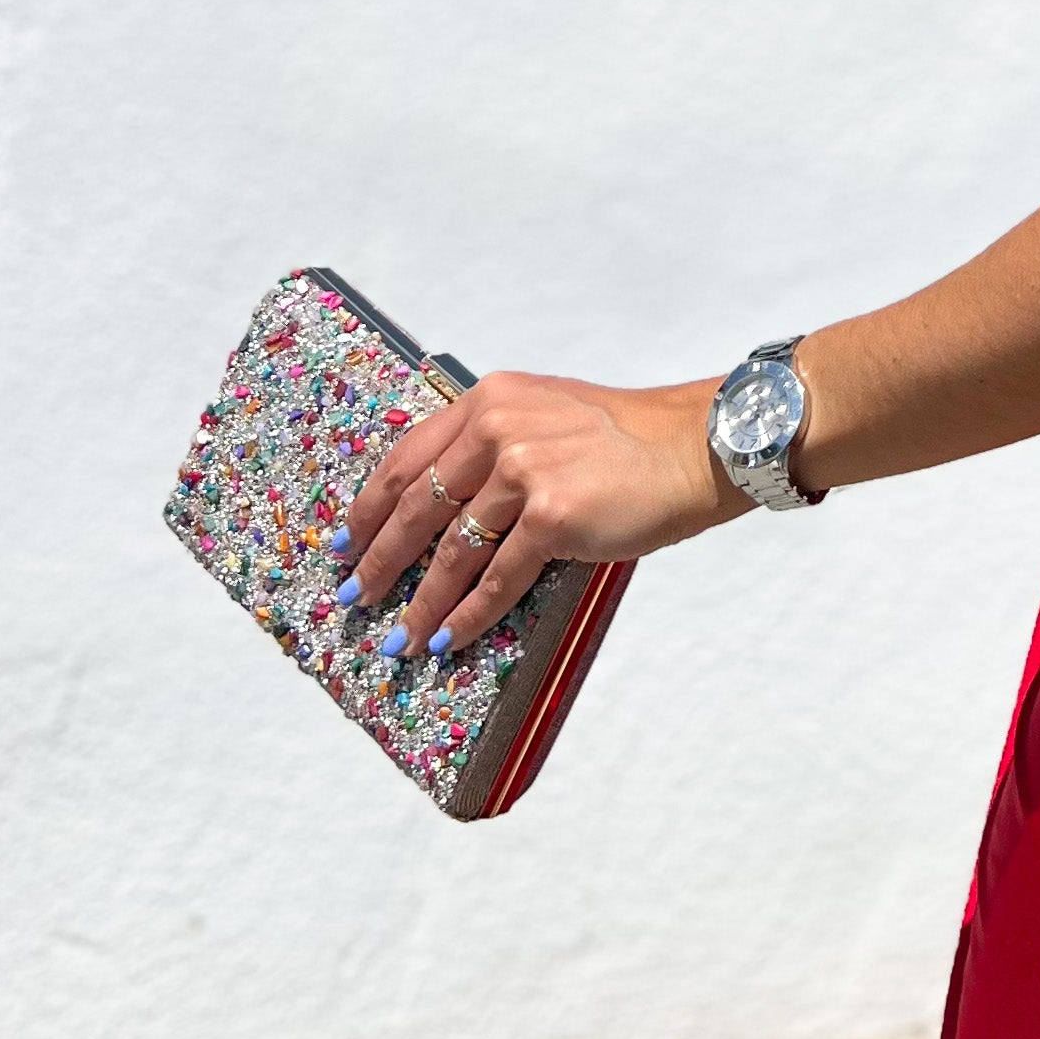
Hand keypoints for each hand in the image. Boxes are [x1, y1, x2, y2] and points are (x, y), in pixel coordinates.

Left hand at [334, 371, 737, 662]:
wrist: (694, 446)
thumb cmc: (628, 437)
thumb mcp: (548, 413)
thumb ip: (494, 441)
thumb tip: (440, 503)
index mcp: (491, 400)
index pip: (407, 458)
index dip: (370, 507)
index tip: (345, 541)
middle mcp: (499, 428)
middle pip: (417, 508)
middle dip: (379, 562)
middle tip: (355, 598)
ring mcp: (524, 472)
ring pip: (452, 553)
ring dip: (420, 603)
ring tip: (400, 636)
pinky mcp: (552, 516)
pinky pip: (496, 579)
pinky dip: (467, 616)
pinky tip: (449, 638)